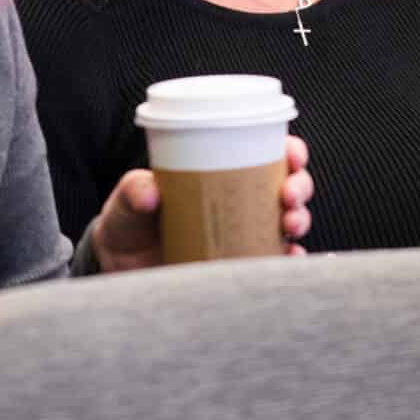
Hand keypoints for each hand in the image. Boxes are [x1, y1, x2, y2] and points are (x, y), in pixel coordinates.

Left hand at [88, 135, 314, 273]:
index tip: (293, 155)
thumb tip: (150, 193)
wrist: (119, 267)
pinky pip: (275, 262)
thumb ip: (134, 190)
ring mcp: (244, 235)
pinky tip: (290, 257)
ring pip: (289, 223)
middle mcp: (242, 203)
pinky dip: (289, 259)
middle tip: (288, 196)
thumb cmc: (128, 222)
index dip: (292, 152)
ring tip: (289, 225)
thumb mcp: (126, 199)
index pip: (268, 155)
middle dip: (300, 187)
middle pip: (289, 187)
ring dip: (300, 220)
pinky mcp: (240, 267)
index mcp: (223, 174)